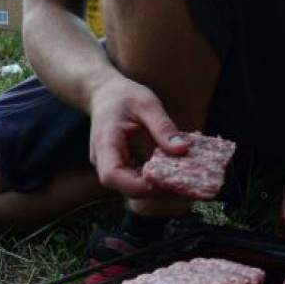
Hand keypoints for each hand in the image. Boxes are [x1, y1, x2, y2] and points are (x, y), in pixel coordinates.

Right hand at [88, 76, 187, 196]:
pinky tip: (172, 174)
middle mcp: (102, 158)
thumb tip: (182, 149)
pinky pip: (134, 179)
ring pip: (130, 187)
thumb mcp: (146, 104)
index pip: (112, 175)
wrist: (105, 93)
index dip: (137, 184)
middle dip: (154, 190)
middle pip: (124, 186)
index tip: (165, 182)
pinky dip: (153, 180)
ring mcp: (109, 164)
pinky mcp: (119, 165)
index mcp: (104, 142)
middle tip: (183, 185)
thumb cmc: (124, 95)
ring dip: (156, 188)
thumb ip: (162, 126)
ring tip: (182, 181)